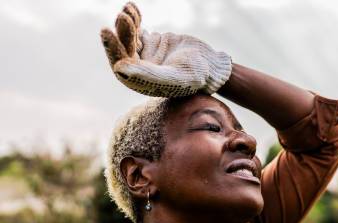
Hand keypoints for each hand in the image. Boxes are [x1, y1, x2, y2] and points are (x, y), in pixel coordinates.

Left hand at [100, 2, 231, 96]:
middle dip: (122, 32)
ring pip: (129, 37)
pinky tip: (131, 7)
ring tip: (127, 10)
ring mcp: (145, 55)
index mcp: (141, 82)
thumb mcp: (173, 76)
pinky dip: (134, 18)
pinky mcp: (152, 43)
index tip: (107, 31)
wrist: (212, 65)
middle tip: (121, 16)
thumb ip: (147, 74)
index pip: (121, 64)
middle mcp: (139, 70)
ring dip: (127, 23)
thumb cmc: (195, 75)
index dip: (113, 48)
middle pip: (124, 48)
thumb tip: (118, 69)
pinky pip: (137, 29)